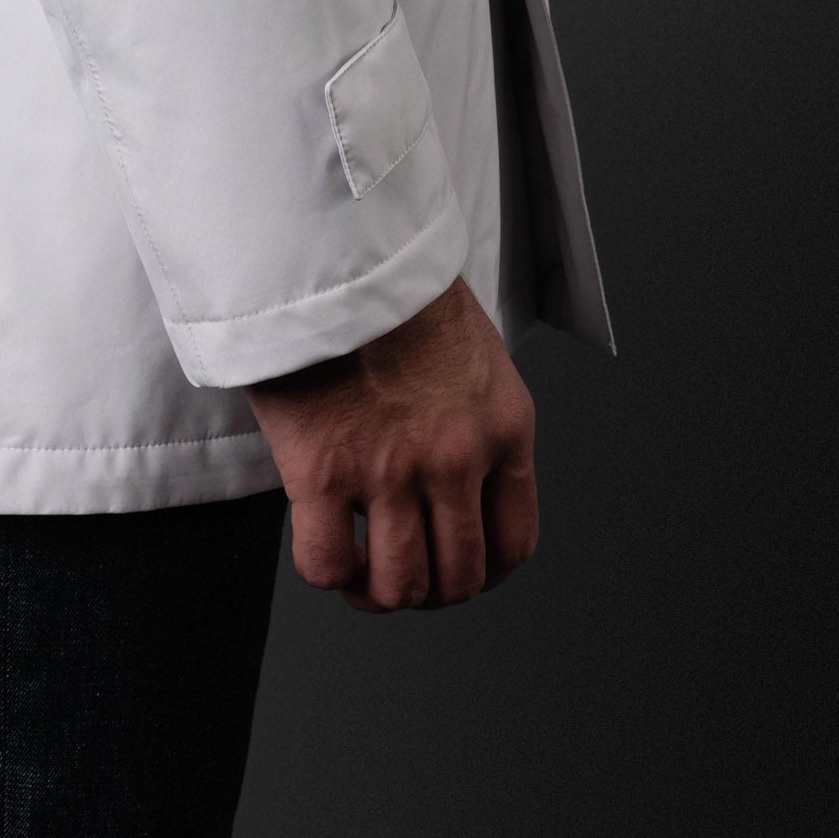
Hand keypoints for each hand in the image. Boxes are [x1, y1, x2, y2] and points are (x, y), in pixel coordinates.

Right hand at [245, 277, 536, 611]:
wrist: (335, 245)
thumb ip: (476, 419)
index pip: (515, 545)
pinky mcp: (323, 471)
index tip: (453, 567)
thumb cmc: (393, 289)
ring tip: (359, 571)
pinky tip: (324, 545)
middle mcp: (458, 458)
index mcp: (505, 427)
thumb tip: (460, 478)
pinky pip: (328, 565)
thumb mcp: (474, 353)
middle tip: (398, 572)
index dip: (482, 574)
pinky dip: (327, 573)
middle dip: (428, 591)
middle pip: (459, 579)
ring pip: (400, 586)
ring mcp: (392, 469)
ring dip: (378, 592)